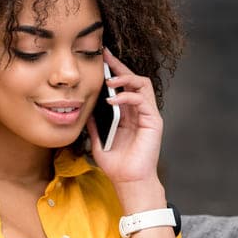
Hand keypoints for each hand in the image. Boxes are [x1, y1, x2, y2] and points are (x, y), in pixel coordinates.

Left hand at [88, 48, 162, 188]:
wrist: (129, 181)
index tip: (100, 59)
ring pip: (142, 84)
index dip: (113, 71)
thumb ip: (93, 125)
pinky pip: (142, 100)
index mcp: (128, 114)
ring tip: (109, 80)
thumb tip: (83, 110)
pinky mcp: (154, 121)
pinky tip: (112, 100)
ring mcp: (148, 115)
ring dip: (126, 77)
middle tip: (105, 55)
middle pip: (134, 79)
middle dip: (119, 66)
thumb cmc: (117, 165)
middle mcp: (140, 111)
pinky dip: (127, 96)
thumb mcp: (98, 140)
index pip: (123, 86)